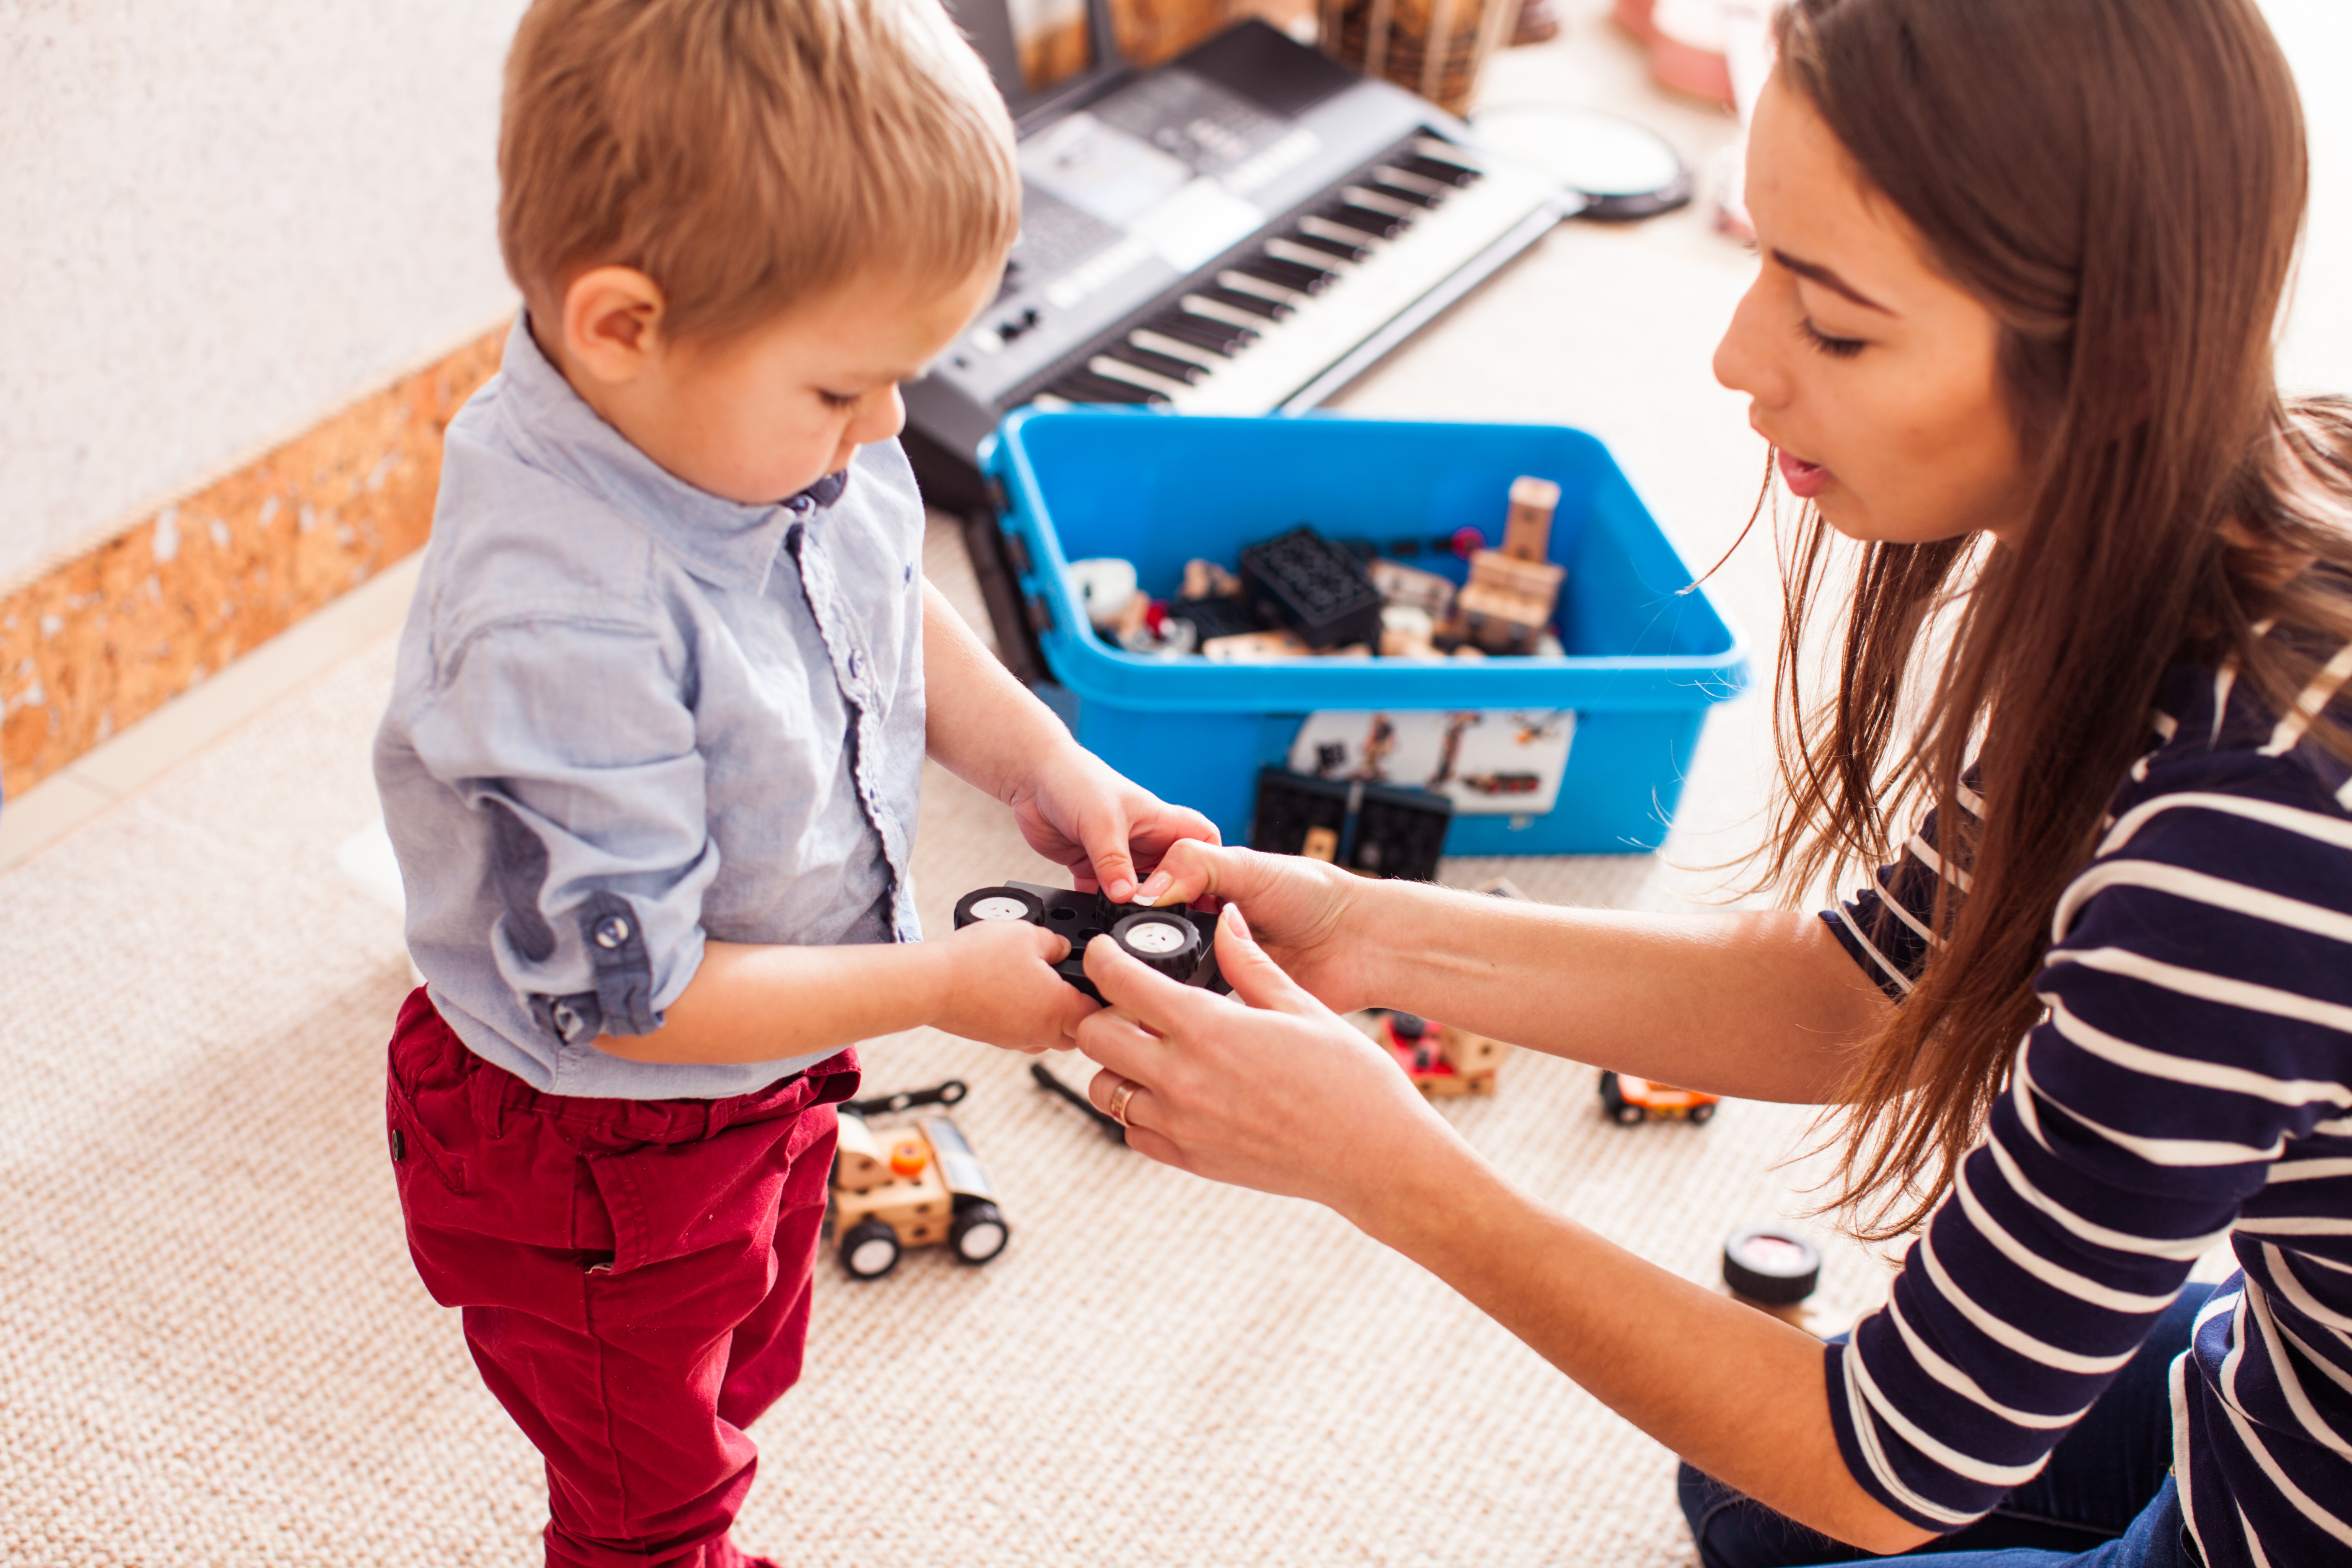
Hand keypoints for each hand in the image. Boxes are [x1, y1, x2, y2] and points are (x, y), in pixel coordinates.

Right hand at [930, 916, 1097, 1053]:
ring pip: (1052, 1036)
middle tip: (1082, 984)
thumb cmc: (978, 960)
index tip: (1108, 983)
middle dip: (1086, 1013)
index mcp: (1060, 1010)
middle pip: (1081, 1033)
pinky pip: (1026, 1034)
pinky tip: (1019, 994)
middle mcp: (1042, 1033)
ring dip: (1057, 1018)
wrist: (931, 985)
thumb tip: (1064, 948)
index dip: (1110, 999)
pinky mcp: (996, 1038)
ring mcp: (1017, 1040)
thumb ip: (1056, 942)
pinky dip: (1030, 1019)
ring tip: (1049, 987)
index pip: (1103, 1016)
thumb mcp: (1028, 934)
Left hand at [1004, 742, 1219, 903]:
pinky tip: (1099, 919)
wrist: (1032, 777)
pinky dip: (1102, 908)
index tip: (1206, 892)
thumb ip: (1113, 860)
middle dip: (1173, 897)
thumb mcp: (1101, 820)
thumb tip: (1125, 896)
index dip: (1210, 865)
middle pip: (1173, 876)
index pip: (1203, 842)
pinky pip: (1104, 896)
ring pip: (1140, 890)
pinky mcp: (1093, 868)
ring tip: (1134, 924)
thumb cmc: (1075, 779)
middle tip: (1167, 919)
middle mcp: (1144, 841)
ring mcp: (1119, 857)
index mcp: (1159, 822)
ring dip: (1136, 906)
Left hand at [1073, 904, 1458, 1218]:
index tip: (1107, 953)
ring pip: (1104, 1089)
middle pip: (1094, 1037)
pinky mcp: (1191, 1160)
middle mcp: (1183, 1079)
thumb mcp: (1302, 1006)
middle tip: (1133, 1007)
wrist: (1375, 1156)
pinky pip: (1133, 1132)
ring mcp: (1182, 1125)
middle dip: (1103, 1013)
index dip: (1104, 959)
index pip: (1120, 983)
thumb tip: (1226, 919)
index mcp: (1210, 1029)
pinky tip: (1177, 1094)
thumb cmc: (1351, 1081)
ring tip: (1157, 1053)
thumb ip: (1250, 963)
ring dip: (1119, 1065)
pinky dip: (1140, 1111)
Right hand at [1124, 839, 1371, 1011]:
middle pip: (1149, 949)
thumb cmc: (1313, 894)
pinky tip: (1181, 1007)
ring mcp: (1216, 972)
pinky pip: (1199, 1012)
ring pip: (1169, 983)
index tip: (1110, 922)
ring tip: (1148, 986)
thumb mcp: (1248, 865)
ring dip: (1161, 985)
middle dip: (1139, 956)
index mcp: (1199, 895)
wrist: (1360, 943)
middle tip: (1125, 961)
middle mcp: (1202, 935)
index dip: (1126, 913)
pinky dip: (1190, 1010)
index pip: (1144, 905)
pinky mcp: (1232, 1007)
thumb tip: (1146, 889)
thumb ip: (1195, 865)